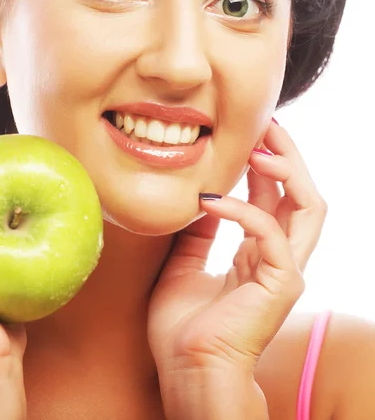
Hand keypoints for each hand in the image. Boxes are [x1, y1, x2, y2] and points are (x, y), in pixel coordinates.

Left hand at [148, 120, 326, 377]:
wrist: (186, 368)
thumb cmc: (183, 324)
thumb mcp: (184, 261)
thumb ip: (199, 230)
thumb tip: (201, 194)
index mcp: (258, 253)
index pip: (273, 198)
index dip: (263, 164)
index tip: (246, 135)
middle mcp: (279, 257)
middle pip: (300, 194)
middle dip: (286, 155)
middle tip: (264, 124)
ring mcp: (285, 270)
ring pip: (308, 206)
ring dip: (285, 170)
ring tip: (258, 145)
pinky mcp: (281, 283)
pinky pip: (270, 233)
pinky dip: (241, 209)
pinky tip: (209, 198)